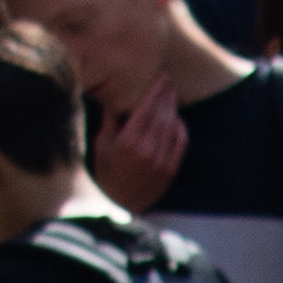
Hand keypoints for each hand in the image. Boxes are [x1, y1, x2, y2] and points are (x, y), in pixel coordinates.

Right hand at [94, 76, 187, 212]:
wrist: (119, 204)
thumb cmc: (106, 172)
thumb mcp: (101, 144)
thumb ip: (110, 120)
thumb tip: (114, 96)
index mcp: (128, 141)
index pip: (146, 108)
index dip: (155, 91)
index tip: (160, 78)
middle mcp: (147, 150)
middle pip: (161, 114)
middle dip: (166, 95)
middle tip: (168, 80)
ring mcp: (161, 161)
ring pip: (172, 127)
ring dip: (173, 109)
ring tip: (171, 95)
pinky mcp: (170, 170)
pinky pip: (180, 143)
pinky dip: (180, 128)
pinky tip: (176, 118)